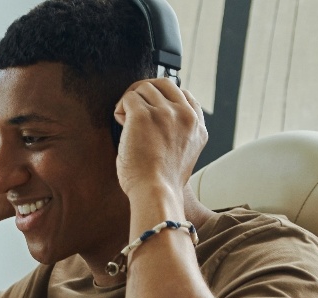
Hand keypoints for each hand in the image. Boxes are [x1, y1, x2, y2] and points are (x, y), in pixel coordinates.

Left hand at [113, 79, 207, 201]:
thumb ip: (178, 134)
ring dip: (131, 101)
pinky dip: (121, 107)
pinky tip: (120, 121)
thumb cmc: (162, 183)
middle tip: (133, 105)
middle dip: (146, 91)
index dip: (164, 98)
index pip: (185, 95)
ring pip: (144, 88)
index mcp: (198, 127)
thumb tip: (157, 122)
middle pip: (164, 84)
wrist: (156, 193)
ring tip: (125, 119)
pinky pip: (129, 98)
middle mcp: (185, 116)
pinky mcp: (144, 116)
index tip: (153, 110)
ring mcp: (166, 113)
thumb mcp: (183, 155)